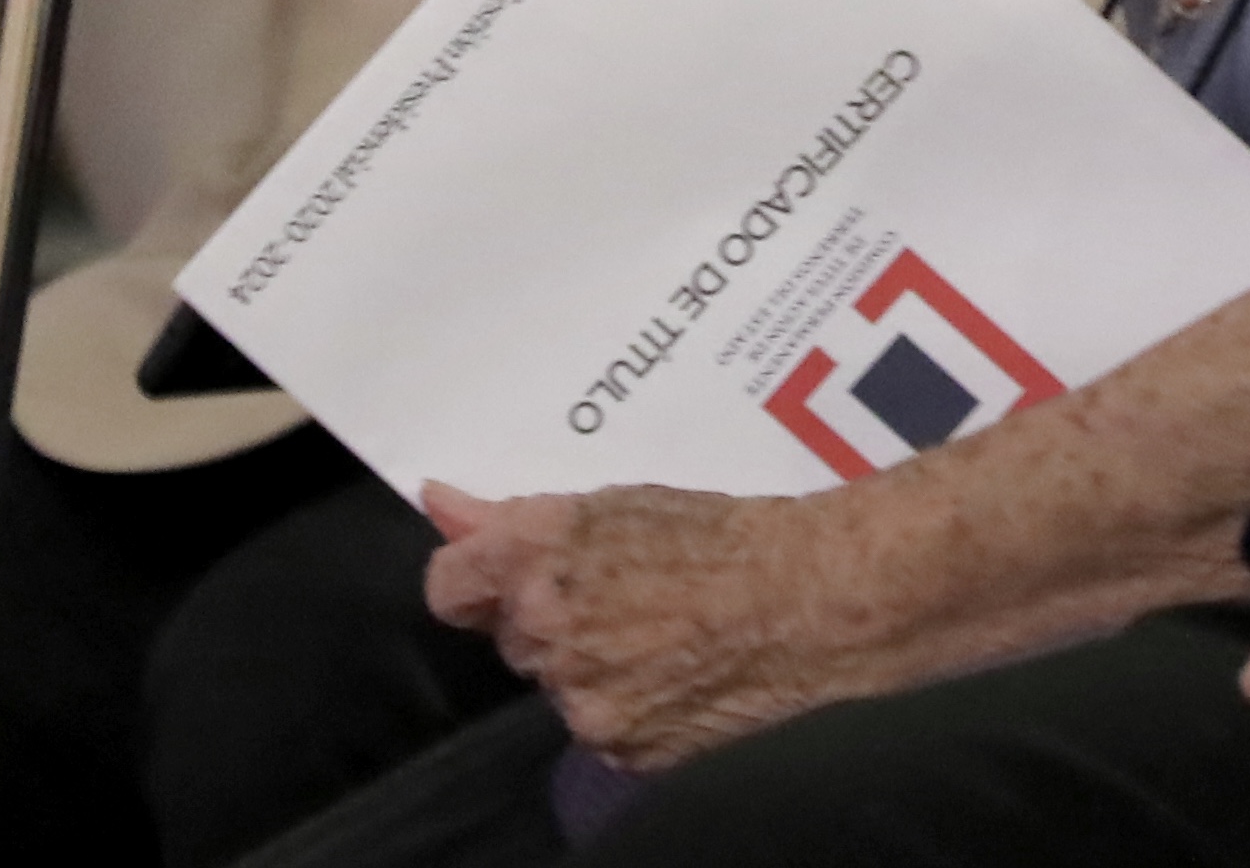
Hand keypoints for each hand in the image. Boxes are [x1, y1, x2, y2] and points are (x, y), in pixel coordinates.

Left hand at [421, 479, 913, 768]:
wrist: (810, 599)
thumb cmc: (725, 536)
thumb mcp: (618, 502)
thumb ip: (513, 516)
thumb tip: (440, 503)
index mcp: (537, 556)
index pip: (448, 586)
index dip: (474, 578)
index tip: (502, 574)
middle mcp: (545, 630)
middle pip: (513, 635)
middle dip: (552, 617)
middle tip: (621, 593)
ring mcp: (580, 698)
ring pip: (559, 683)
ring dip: (592, 663)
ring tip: (665, 630)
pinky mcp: (618, 748)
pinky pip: (601, 726)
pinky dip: (631, 702)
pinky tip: (680, 670)